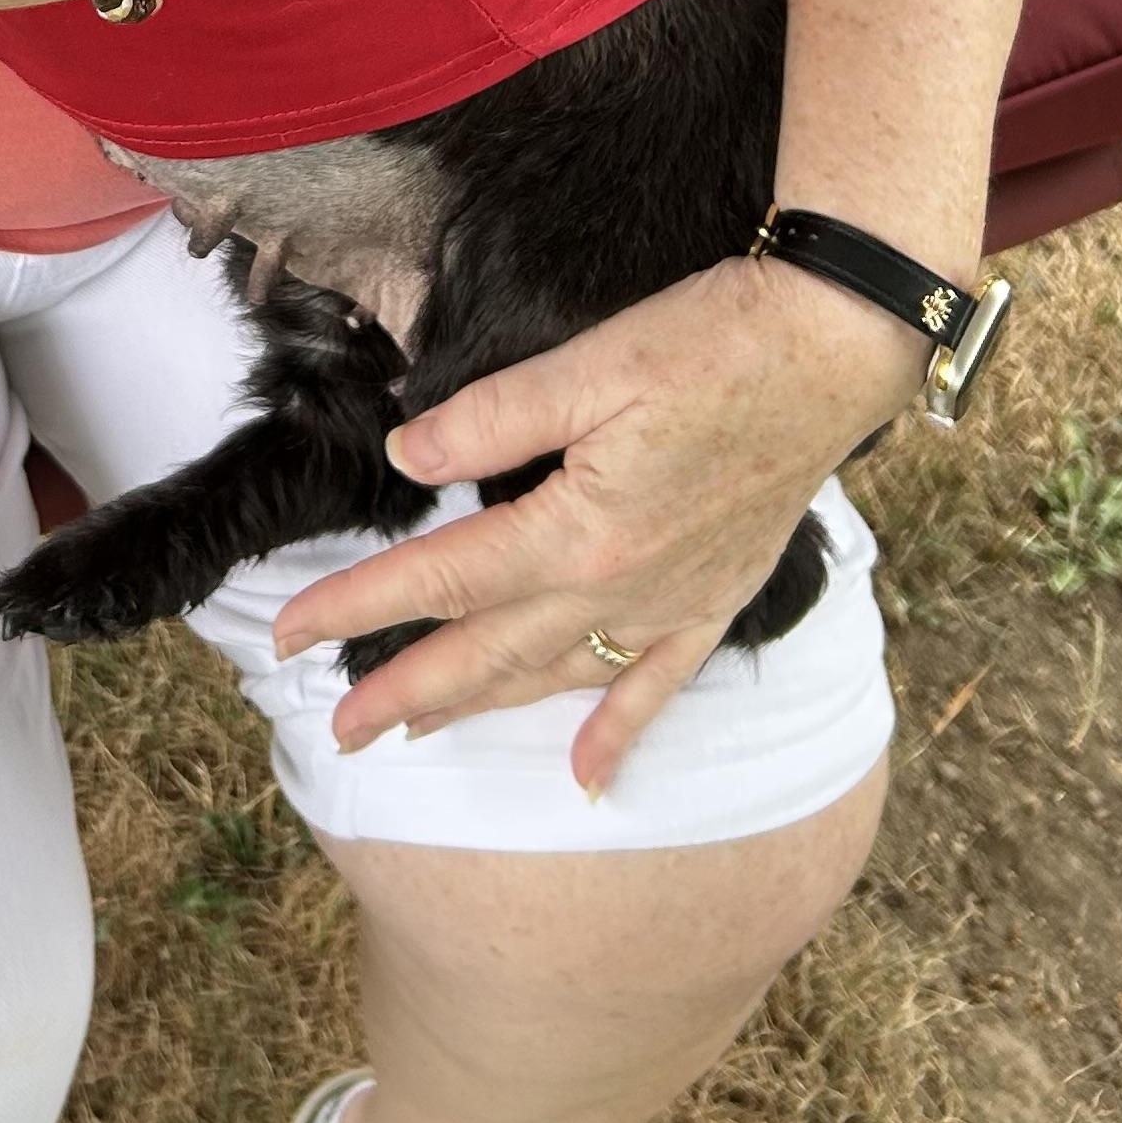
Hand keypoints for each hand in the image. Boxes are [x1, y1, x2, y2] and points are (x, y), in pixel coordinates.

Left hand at [266, 255, 929, 796]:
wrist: (831, 352)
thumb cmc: (711, 343)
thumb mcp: (588, 365)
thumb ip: (491, 417)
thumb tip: (408, 459)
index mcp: (575, 532)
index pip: (440, 580)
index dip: (357, 605)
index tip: (290, 634)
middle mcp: (618, 589)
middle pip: (485, 652)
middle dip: (403, 692)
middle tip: (337, 727)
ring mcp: (670, 604)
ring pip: (554, 677)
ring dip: (482, 710)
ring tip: (417, 734)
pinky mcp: (715, 600)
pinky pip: (656, 687)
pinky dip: (618, 735)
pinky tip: (590, 779)